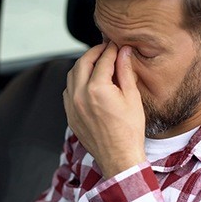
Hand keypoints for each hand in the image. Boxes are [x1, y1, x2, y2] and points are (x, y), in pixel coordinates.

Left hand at [63, 42, 145, 177]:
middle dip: (94, 52)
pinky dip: (76, 81)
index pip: (103, 60)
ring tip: (96, 63)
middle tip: (104, 48)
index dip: (110, 49)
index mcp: (97, 89)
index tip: (115, 45)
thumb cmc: (129, 130)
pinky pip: (68, 90)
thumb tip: (123, 52)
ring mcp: (72, 106)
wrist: (118, 156)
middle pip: (83, 62)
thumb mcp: (132, 97)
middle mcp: (80, 95)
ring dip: (83, 65)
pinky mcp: (70, 115)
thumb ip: (125, 71)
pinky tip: (87, 82)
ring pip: (72, 75)